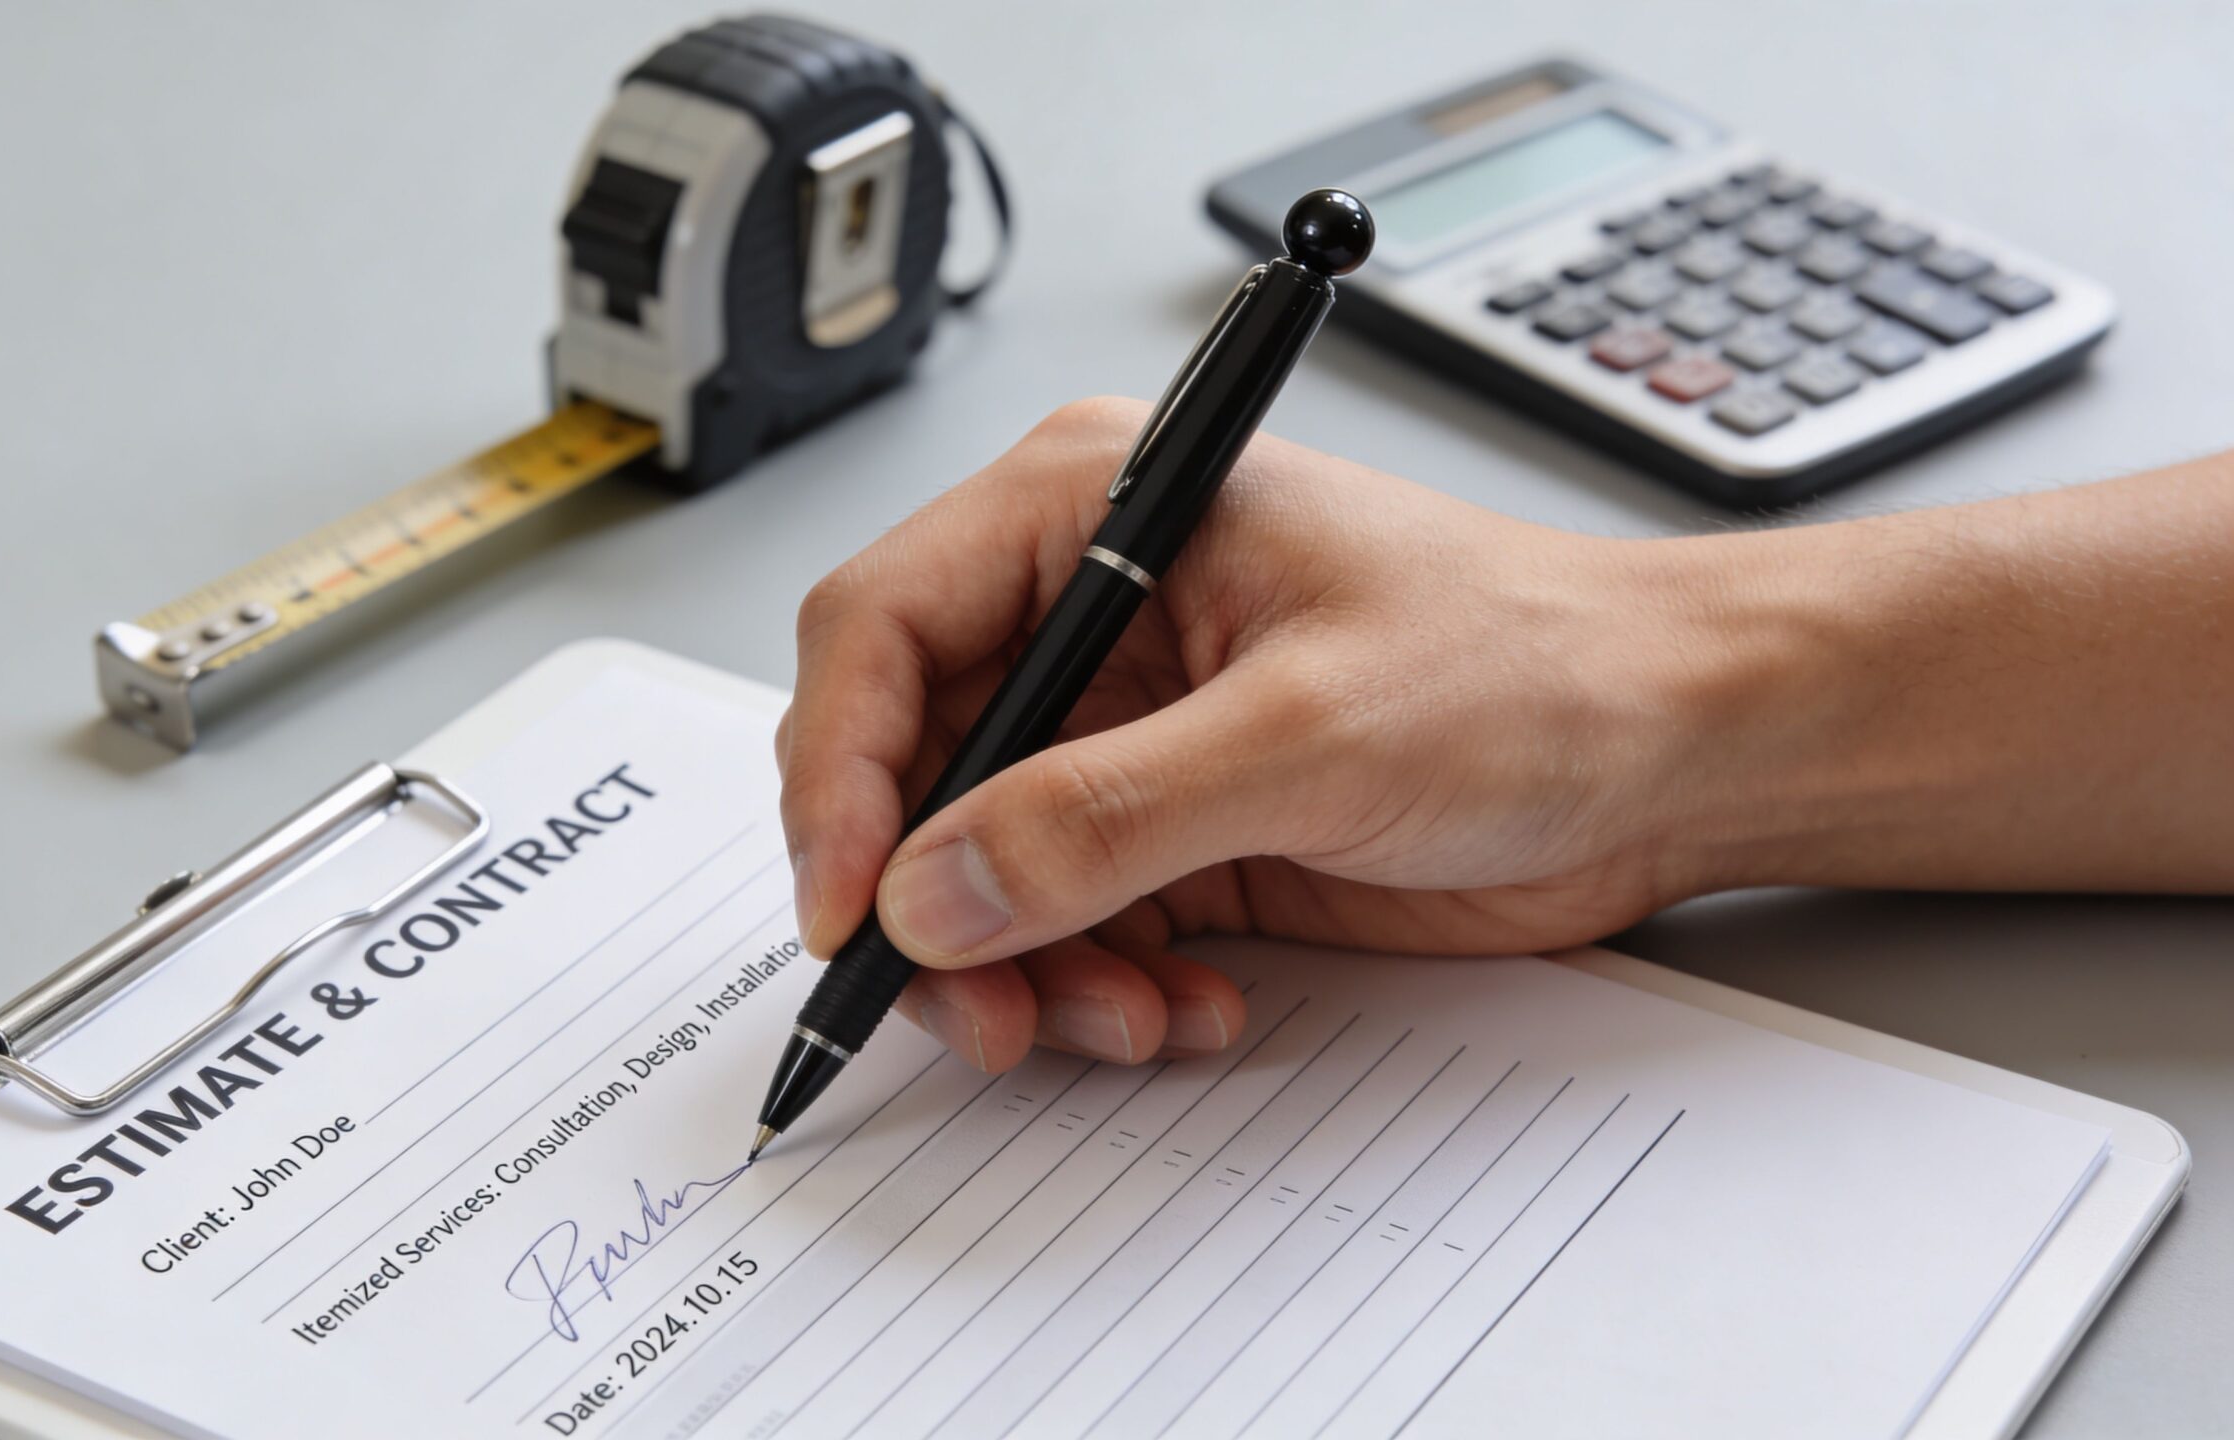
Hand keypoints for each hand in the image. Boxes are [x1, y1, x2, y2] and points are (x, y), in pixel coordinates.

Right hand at [775, 398, 1735, 1071]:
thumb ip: (1107, 816)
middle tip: (976, 1007)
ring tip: (1120, 1016)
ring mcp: (1126, 730)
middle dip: (932, 903)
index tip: (855, 907)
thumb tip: (934, 890)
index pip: (881, 629)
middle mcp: (1090, 614)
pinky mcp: (1169, 828)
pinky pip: (1064, 928)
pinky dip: (1097, 990)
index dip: (839, 773)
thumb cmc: (1539, 665)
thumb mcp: (1313, 732)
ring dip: (1022, 970)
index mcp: (1095, 510)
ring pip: (974, 872)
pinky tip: (1185, 1007)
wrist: (1674, 753)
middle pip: (908, 767)